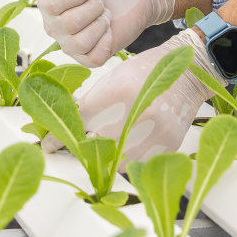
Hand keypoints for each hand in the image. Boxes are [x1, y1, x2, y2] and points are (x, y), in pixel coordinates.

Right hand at [27, 0, 174, 66]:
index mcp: (46, 3)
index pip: (57, 4)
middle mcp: (53, 27)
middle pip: (73, 22)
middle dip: (96, 6)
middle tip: (101, 1)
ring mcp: (69, 46)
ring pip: (84, 39)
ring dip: (103, 23)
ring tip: (104, 15)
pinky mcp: (88, 59)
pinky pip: (95, 56)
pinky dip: (107, 42)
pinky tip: (108, 31)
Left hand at [43, 29, 214, 166]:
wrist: (189, 73)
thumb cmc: (148, 71)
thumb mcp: (114, 77)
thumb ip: (91, 102)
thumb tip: (66, 125)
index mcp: (118, 92)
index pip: (78, 122)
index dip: (58, 137)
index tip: (48, 146)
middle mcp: (136, 112)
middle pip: (94, 144)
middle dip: (81, 147)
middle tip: (77, 145)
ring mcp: (154, 131)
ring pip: (114, 162)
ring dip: (104, 158)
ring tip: (104, 146)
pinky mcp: (167, 145)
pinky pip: (137, 165)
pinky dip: (126, 162)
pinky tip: (125, 149)